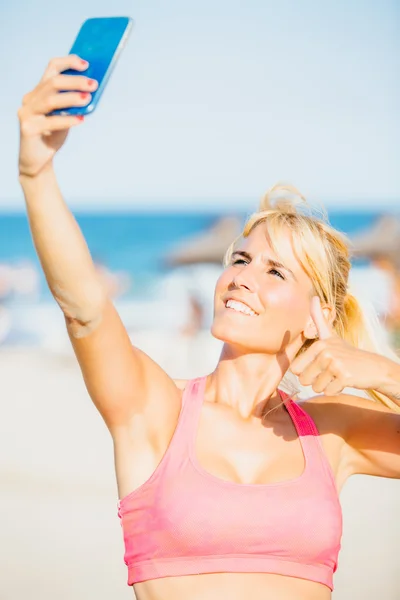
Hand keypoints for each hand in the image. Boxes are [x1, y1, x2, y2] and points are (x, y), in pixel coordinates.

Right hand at [18, 55, 97, 177]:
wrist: (38, 162)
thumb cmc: (52, 136)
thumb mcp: (64, 116)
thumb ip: (72, 104)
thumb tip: (91, 91)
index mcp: (38, 92)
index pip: (52, 69)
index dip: (68, 62)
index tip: (86, 64)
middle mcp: (30, 99)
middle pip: (53, 82)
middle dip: (75, 81)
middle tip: (94, 84)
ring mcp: (27, 113)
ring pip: (51, 100)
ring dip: (72, 98)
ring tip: (88, 99)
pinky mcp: (27, 128)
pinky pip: (50, 121)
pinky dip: (67, 120)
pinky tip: (81, 119)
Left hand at [291, 296, 387, 394]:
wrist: (373, 367)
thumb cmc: (347, 353)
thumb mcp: (330, 335)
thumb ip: (318, 319)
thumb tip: (313, 297)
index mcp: (319, 344)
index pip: (296, 369)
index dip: (306, 371)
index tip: (319, 365)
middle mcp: (326, 352)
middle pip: (303, 380)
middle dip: (314, 381)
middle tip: (329, 372)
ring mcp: (335, 364)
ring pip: (315, 387)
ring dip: (325, 386)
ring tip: (337, 375)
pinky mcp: (344, 377)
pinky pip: (328, 392)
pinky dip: (335, 390)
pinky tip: (344, 381)